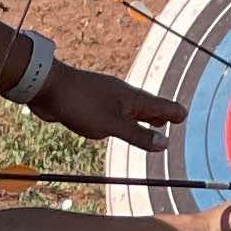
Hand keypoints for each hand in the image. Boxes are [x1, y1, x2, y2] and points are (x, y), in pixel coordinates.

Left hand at [42, 56, 190, 150]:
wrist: (46, 86)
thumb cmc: (79, 103)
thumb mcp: (111, 125)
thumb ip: (137, 135)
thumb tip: (165, 144)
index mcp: (130, 98)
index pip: (159, 106)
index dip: (172, 112)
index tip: (184, 115)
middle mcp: (121, 96)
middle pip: (146, 105)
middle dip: (160, 113)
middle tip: (172, 118)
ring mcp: (105, 97)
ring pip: (128, 108)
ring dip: (141, 116)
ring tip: (150, 122)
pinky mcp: (90, 102)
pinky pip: (112, 111)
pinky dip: (122, 118)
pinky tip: (115, 122)